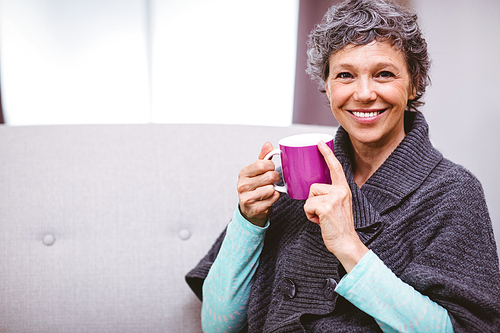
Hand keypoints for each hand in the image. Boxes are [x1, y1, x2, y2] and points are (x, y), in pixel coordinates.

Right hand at [237, 142, 280, 226]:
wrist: (250, 209)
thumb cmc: (255, 187)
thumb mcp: (256, 171)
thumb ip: (263, 158)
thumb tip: (268, 144)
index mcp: (243, 173)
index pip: (262, 164)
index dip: (271, 166)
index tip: (271, 169)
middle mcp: (243, 185)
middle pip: (269, 177)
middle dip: (276, 178)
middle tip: (274, 180)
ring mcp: (247, 198)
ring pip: (271, 189)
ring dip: (275, 189)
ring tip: (270, 189)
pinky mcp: (255, 209)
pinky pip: (273, 199)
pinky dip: (275, 198)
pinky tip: (270, 197)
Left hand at [303, 141, 367, 271]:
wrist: (346, 243)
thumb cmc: (339, 226)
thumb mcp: (338, 205)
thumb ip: (331, 194)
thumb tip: (314, 189)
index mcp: (344, 189)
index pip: (335, 167)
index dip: (327, 153)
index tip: (320, 142)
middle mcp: (341, 191)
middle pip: (314, 187)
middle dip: (313, 201)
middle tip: (324, 214)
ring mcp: (334, 198)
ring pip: (309, 197)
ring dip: (311, 209)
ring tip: (322, 218)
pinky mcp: (326, 207)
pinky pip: (307, 206)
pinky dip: (309, 216)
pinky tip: (320, 222)